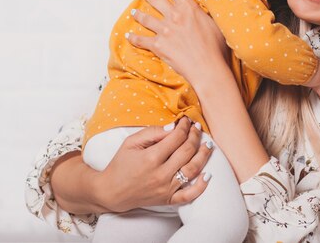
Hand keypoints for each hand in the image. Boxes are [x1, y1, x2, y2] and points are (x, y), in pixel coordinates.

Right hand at [51, 118, 212, 213]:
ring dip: (203, 155)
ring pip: (192, 170)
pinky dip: (201, 186)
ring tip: (208, 145)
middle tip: (197, 128)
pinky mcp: (167, 200)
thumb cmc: (121, 164)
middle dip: (195, 136)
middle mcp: (161, 174)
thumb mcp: (131, 142)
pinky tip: (208, 175)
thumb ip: (153, 132)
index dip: (184, 126)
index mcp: (151, 157)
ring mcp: (165, 188)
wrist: (111, 192)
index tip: (186, 120)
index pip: (176, 138)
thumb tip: (173, 126)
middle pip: (187, 151)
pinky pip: (189, 195)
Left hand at [127, 0, 228, 83]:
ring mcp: (164, 30)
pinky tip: (128, 36)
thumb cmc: (215, 47)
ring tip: (135, 12)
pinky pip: (141, 40)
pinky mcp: (158, 45)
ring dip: (138, 14)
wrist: (207, 67)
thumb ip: (204, 14)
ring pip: (145, 17)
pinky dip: (133, 38)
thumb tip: (203, 9)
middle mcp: (173, 15)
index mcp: (188, 7)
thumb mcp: (214, 23)